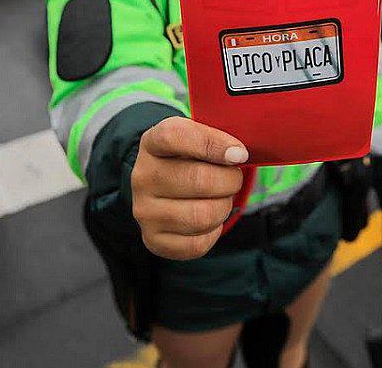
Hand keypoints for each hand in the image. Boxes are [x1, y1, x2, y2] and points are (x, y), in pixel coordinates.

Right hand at [131, 117, 247, 260]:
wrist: (163, 185)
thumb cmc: (189, 158)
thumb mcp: (198, 137)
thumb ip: (217, 137)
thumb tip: (237, 155)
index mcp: (151, 143)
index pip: (174, 136)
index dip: (212, 143)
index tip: (239, 153)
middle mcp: (142, 177)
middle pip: (198, 180)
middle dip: (229, 181)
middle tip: (233, 179)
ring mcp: (144, 211)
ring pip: (201, 216)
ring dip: (223, 207)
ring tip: (221, 198)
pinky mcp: (153, 239)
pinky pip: (196, 244)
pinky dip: (213, 232)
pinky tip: (209, 219)